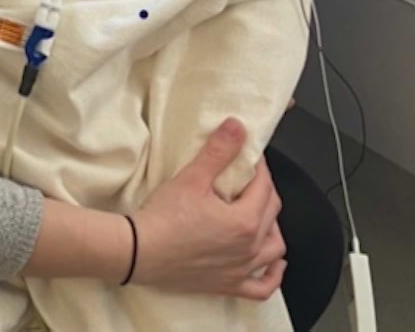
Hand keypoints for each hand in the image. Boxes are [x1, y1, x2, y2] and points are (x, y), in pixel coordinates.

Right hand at [129, 118, 286, 299]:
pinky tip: (275, 265)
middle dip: (265, 192)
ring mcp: (240, 269)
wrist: (139, 252)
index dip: (259, 167)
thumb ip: (218, 151)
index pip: (264, 186)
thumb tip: (237, 127)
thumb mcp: (192, 178)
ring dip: (272, 229)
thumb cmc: (163, 219)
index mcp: (244, 220)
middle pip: (271, 213)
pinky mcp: (227, 285)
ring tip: (262, 216)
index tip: (249, 157)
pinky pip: (262, 287)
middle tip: (249, 179)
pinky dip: (273, 276)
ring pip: (273, 249)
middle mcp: (249, 248)